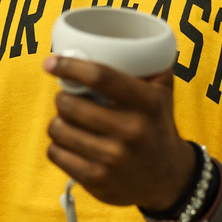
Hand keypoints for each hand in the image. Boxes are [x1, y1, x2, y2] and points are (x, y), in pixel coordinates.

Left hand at [44, 54, 195, 209]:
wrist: (170, 179)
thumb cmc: (157, 125)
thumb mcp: (162, 93)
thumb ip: (145, 65)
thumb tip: (104, 41)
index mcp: (148, 103)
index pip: (100, 76)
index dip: (69, 66)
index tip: (51, 62)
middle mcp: (132, 131)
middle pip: (70, 104)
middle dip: (62, 98)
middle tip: (69, 99)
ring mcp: (113, 159)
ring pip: (58, 129)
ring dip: (58, 122)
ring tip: (70, 122)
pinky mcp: (97, 180)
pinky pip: (56, 153)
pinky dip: (57, 146)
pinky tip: (70, 144)